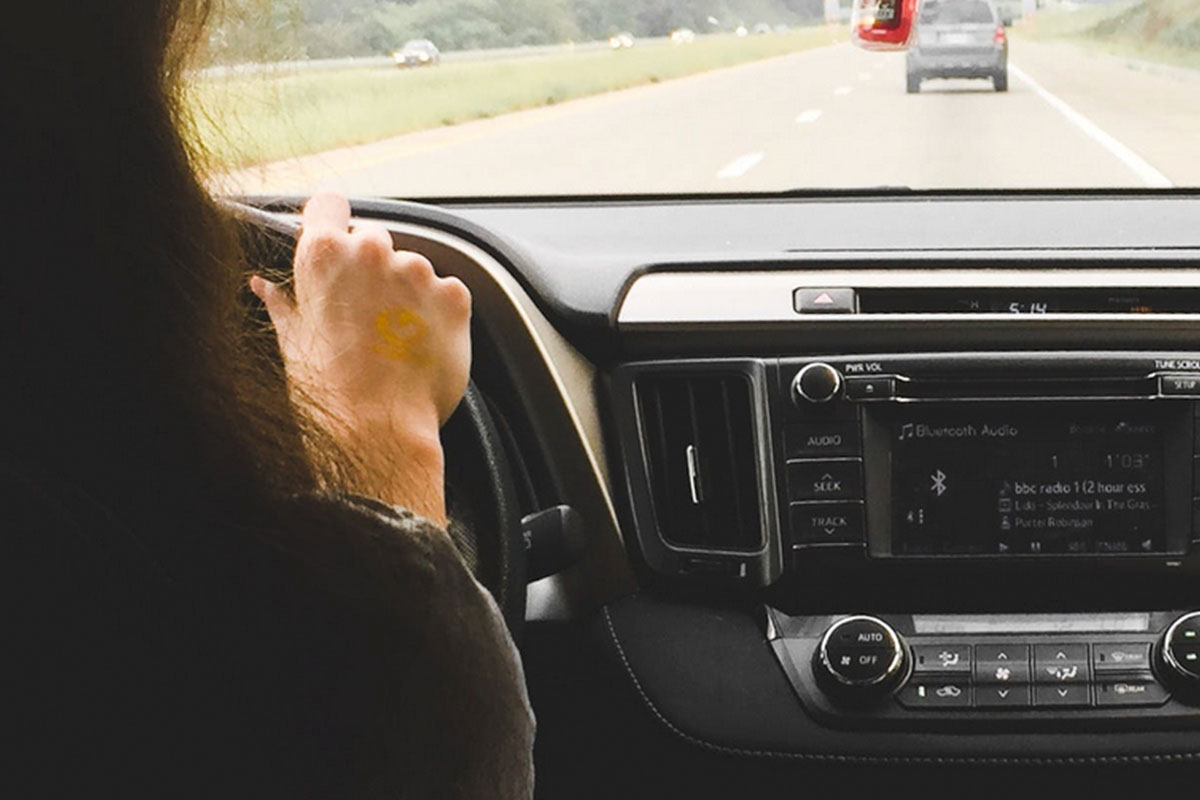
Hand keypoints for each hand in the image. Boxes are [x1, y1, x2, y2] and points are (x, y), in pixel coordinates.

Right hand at [250, 192, 471, 521]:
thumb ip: (282, 302)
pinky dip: (436, 311)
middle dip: (369, 267)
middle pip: (373, 239)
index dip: (330, 220)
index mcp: (325, 253)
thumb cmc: (328, 390)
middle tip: (363, 313)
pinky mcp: (454, 295)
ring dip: (406, 292)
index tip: (334, 236)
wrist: (377, 428)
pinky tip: (418, 343)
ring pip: (412, 268)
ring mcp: (418, 271)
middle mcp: (374, 251)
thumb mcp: (292, 342)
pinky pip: (445, 292)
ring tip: (392, 338)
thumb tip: (263, 285)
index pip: (328, 205)